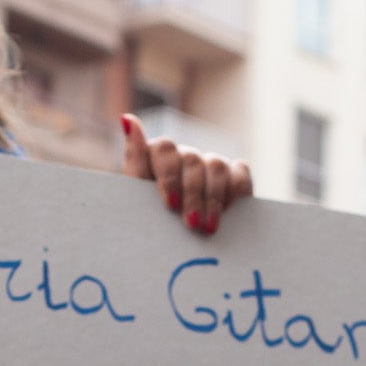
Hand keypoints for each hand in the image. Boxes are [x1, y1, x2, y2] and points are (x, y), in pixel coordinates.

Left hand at [121, 114, 252, 237]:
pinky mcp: (235, 175)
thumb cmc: (153, 221)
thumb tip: (126, 118)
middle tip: (191, 224)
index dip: (169, 176)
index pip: (164, 148)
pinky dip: (234, 193)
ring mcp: (210, 163)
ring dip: (212, 198)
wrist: (178, 246)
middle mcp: (184, 156)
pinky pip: (239, 174)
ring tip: (208, 227)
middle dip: (192, 195)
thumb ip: (134, 159)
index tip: (171, 205)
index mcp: (157, 156)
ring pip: (216, 166)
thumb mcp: (137, 197)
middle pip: (191, 160)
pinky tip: (227, 214)